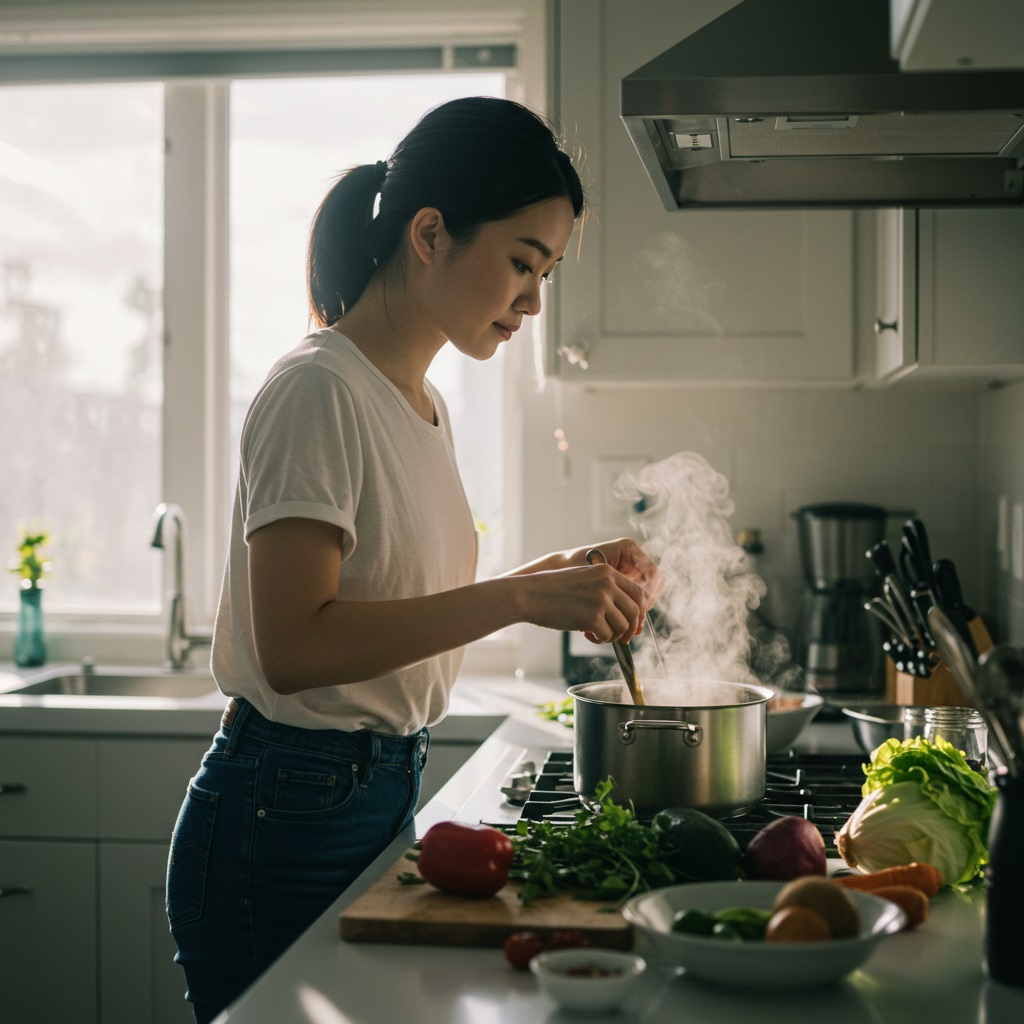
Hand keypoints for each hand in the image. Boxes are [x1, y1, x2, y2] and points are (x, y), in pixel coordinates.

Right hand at [513, 538, 661, 644]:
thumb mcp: (583, 578)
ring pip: (623, 626)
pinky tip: (588, 635)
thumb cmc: (552, 589)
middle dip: (630, 628)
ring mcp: (600, 600)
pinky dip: (600, 640)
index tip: (632, 623)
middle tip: (622, 638)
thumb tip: (626, 613)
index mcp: (606, 571)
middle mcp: (607, 584)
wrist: (529, 594)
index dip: (638, 611)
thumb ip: (605, 589)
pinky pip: (607, 635)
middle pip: (635, 611)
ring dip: (613, 635)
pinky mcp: (592, 617)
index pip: (638, 592)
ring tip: (598, 634)